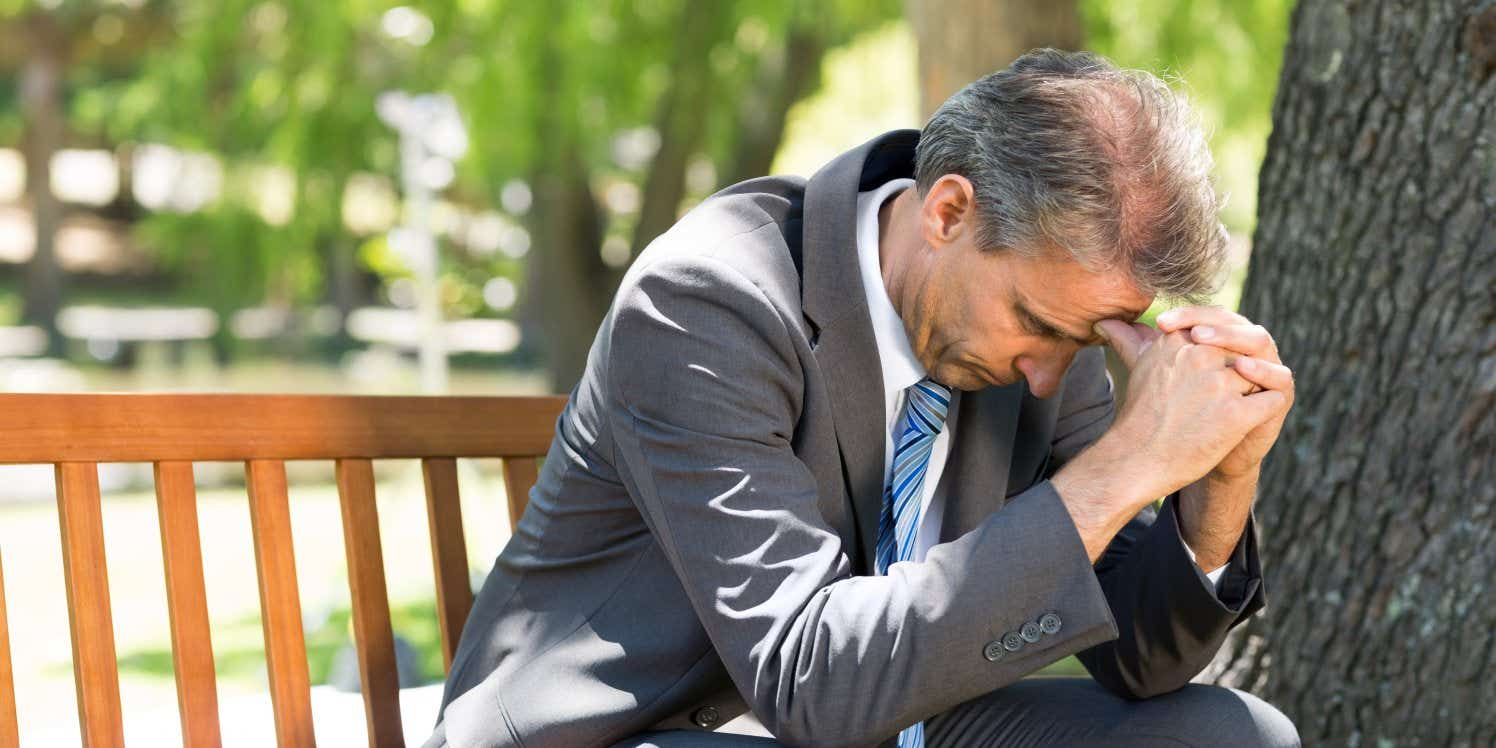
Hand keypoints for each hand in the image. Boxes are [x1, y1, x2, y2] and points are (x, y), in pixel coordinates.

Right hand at [1093, 319, 1284, 498]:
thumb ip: (1131, 340)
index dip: (1216, 359)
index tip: (1198, 381)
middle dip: (1235, 375)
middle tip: (1211, 400)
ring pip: (1257, 376)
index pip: (1217, 336)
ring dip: (1249, 393)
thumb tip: (1106, 322)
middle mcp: (1199, 356)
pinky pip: (1271, 400)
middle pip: (1238, 354)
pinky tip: (1246, 421)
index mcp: (1178, 340)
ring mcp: (1219, 384)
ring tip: (1226, 412)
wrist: (1138, 461)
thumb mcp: (1138, 369)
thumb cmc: (1139, 415)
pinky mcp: (1237, 414)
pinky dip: (1265, 410)